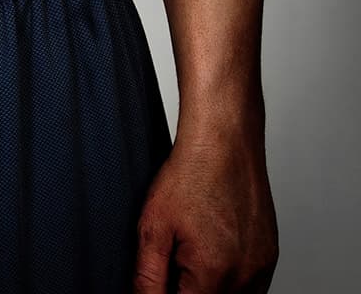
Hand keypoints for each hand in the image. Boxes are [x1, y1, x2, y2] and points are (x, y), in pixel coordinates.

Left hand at [133, 131, 278, 291]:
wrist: (225, 140)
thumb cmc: (192, 173)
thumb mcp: (153, 227)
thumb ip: (148, 278)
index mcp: (214, 275)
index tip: (164, 275)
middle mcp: (245, 278)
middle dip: (189, 289)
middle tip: (176, 258)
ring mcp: (262, 269)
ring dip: (209, 288)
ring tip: (193, 250)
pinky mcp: (270, 258)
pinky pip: (250, 288)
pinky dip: (230, 280)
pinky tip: (213, 251)